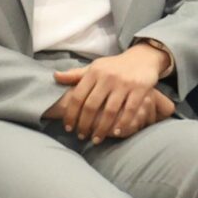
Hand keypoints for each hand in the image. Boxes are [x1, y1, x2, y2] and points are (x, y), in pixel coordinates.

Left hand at [48, 44, 175, 141]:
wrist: (142, 58)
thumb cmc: (114, 66)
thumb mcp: (95, 67)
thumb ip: (76, 74)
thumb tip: (55, 76)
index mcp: (94, 72)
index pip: (78, 96)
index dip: (71, 114)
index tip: (68, 127)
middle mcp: (108, 77)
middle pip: (92, 106)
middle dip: (85, 124)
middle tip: (81, 136)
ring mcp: (125, 83)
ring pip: (110, 111)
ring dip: (102, 128)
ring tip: (96, 139)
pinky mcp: (140, 89)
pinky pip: (130, 110)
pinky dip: (123, 123)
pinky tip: (117, 133)